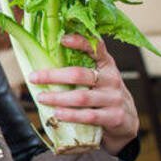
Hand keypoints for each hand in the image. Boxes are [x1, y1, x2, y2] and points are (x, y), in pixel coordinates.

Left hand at [28, 34, 139, 154]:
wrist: (127, 120)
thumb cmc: (103, 95)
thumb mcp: (97, 78)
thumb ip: (79, 69)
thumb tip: (42, 61)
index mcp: (106, 65)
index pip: (96, 48)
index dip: (80, 42)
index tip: (62, 39)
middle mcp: (112, 79)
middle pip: (80, 74)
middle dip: (53, 75)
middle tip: (33, 77)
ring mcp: (114, 98)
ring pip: (82, 97)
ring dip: (57, 97)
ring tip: (41, 97)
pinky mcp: (115, 117)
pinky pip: (88, 116)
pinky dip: (70, 115)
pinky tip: (57, 114)